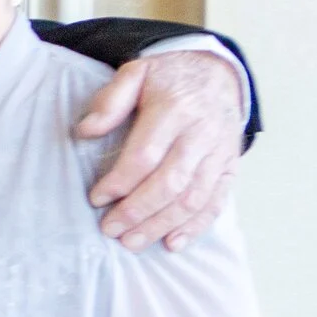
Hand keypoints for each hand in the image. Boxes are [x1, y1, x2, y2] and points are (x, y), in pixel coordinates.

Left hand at [78, 51, 245, 251]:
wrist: (218, 73)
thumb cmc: (168, 78)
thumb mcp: (135, 73)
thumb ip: (110, 100)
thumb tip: (85, 131)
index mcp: (175, 109)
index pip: (145, 155)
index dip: (119, 182)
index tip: (96, 199)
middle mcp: (202, 134)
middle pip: (170, 182)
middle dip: (137, 211)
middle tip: (109, 229)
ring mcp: (220, 153)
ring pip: (193, 198)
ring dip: (161, 225)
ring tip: (131, 242)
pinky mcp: (230, 167)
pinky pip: (216, 202)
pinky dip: (195, 227)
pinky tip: (172, 243)